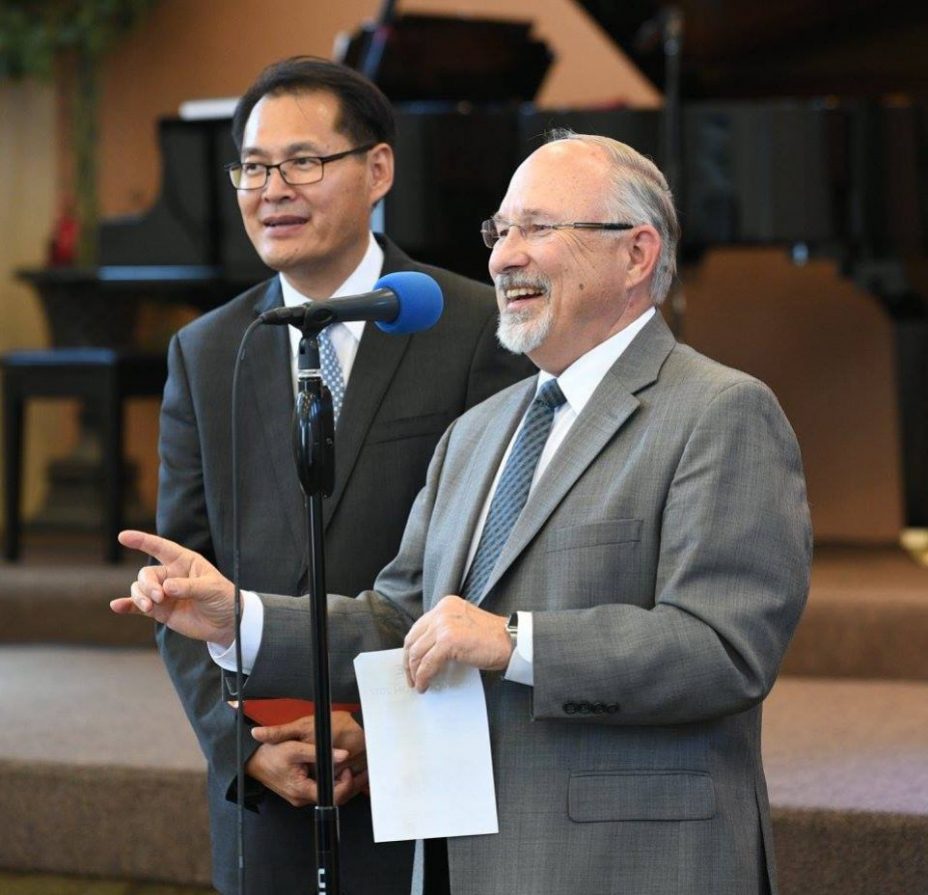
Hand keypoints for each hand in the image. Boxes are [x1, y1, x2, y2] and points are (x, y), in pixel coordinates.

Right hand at [109, 530, 235, 645]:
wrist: (226, 623)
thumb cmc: (223, 598)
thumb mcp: (211, 588)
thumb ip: (189, 587)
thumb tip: (166, 588)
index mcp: (184, 561)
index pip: (160, 547)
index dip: (142, 541)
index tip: (123, 536)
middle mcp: (171, 575)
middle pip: (147, 574)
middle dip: (148, 585)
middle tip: (159, 597)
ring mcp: (163, 593)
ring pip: (140, 589)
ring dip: (140, 597)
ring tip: (149, 607)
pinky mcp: (160, 611)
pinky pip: (138, 607)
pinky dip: (127, 606)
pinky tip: (116, 606)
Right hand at [249, 711, 368, 805]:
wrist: (253, 761)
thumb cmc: (270, 755)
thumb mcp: (295, 748)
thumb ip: (320, 752)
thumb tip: (341, 754)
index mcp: (301, 790)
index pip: (332, 796)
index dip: (345, 784)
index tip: (348, 769)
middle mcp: (301, 797)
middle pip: (331, 797)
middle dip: (345, 784)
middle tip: (353, 768)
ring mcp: (300, 795)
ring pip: (325, 794)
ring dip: (338, 783)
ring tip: (347, 767)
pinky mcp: (299, 791)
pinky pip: (318, 790)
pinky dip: (328, 782)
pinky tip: (334, 770)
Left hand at [403, 595, 512, 691]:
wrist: (511, 642)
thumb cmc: (492, 638)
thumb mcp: (463, 625)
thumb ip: (445, 631)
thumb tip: (426, 653)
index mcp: (445, 605)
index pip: (419, 627)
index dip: (412, 648)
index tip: (412, 663)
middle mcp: (442, 611)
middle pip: (413, 638)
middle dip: (409, 661)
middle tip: (411, 677)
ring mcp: (444, 625)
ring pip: (417, 652)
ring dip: (414, 672)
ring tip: (418, 684)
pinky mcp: (448, 641)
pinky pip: (427, 664)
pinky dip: (423, 677)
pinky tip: (425, 685)